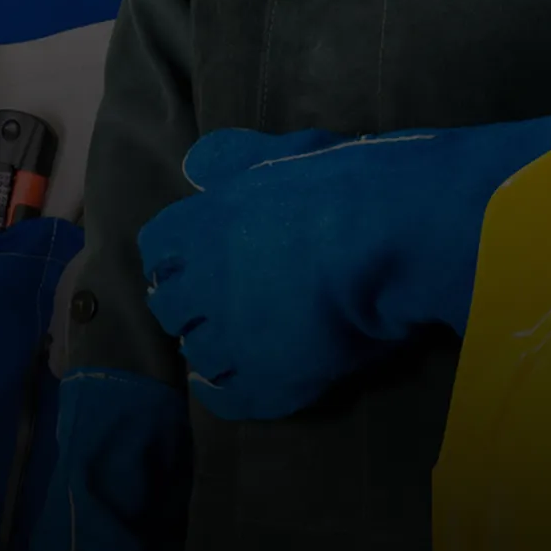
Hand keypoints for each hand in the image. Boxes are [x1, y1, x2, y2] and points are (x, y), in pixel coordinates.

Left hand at [138, 110, 550, 420]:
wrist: (393, 239)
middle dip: (187, 307)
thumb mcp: (285, 151)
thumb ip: (237, 158)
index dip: (173, 259)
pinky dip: (222, 396)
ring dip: (209, 349)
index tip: (190, 262)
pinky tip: (222, 388)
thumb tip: (198, 164)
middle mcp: (205, 286)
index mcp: (202, 227)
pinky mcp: (271, 379)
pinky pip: (230, 400)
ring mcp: (235, 338)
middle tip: (211, 306)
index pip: (158, 249)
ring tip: (231, 344)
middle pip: (170, 307)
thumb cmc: (346, 184)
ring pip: (199, 354)